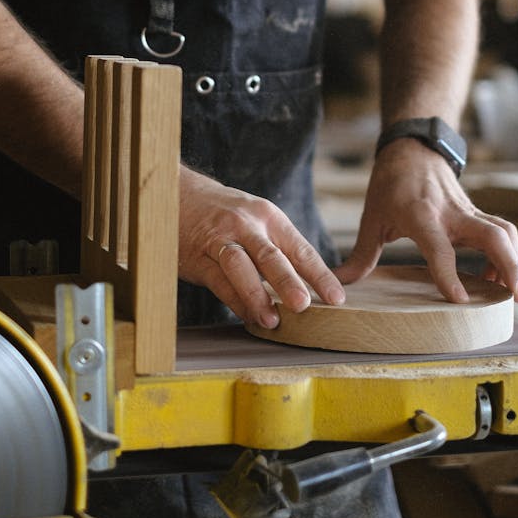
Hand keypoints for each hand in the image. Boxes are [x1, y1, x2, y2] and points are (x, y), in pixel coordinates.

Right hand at [178, 165, 345, 327]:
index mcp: (269, 216)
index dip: (319, 275)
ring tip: (272, 321)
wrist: (180, 196)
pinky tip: (248, 317)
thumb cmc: (229, 215)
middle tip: (303, 305)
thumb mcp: (258, 219)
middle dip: (287, 281)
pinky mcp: (198, 258)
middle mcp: (245, 225)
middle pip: (270, 255)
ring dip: (256, 295)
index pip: (300, 248)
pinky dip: (234, 301)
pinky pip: (218, 282)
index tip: (337, 298)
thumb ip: (280, 249)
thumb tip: (313, 286)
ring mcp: (220, 240)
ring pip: (240, 267)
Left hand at [334, 140, 517, 303]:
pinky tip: (497, 277)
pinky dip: (509, 254)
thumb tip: (340, 283)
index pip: (440, 247)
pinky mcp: (477, 213)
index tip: (460, 300)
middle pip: (493, 235)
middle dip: (510, 266)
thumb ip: (361, 255)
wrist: (411, 149)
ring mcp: (468, 211)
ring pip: (505, 232)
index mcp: (421, 214)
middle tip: (516, 298)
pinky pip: (502, 232)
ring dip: (515, 262)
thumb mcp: (371, 217)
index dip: (449, 274)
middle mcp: (451, 212)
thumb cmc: (390, 184)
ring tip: (513, 294)